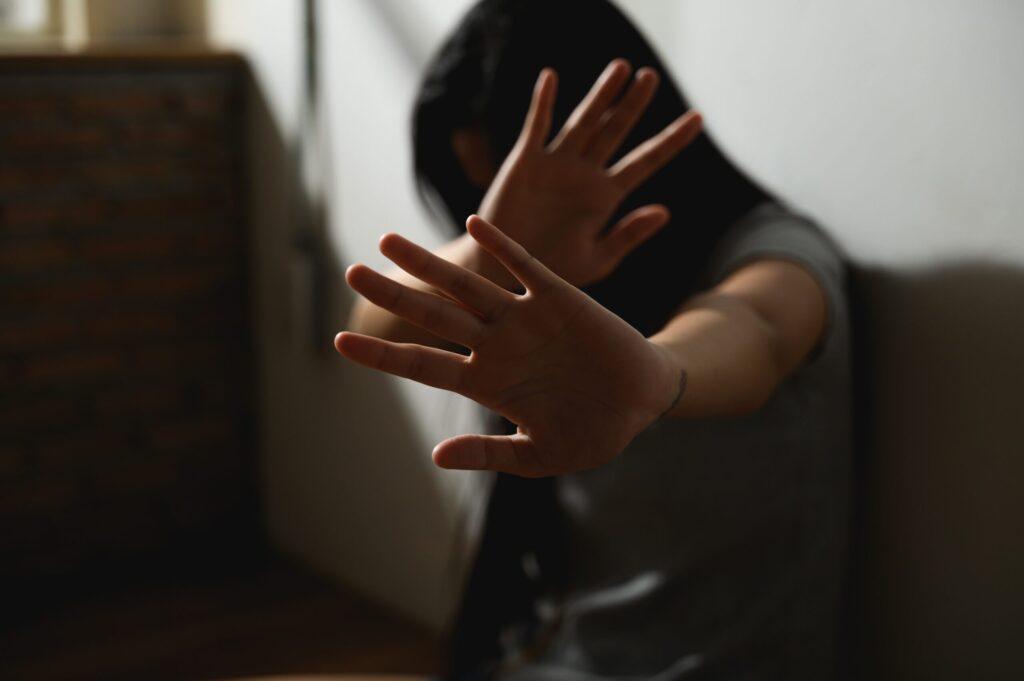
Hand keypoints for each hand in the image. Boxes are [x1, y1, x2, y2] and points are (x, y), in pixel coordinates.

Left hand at [336, 216, 685, 476]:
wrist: (641, 401)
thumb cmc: (592, 432)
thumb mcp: (538, 456)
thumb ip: (488, 453)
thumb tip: (438, 457)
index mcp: (486, 381)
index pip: (422, 365)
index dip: (382, 354)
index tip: (339, 341)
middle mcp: (495, 344)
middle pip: (432, 315)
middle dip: (393, 293)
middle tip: (350, 272)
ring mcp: (524, 317)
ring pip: (466, 285)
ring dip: (429, 264)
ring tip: (389, 240)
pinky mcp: (558, 296)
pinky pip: (524, 265)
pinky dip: (502, 246)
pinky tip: (474, 223)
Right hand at [476, 59, 702, 287]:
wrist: (505, 272)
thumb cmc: (552, 270)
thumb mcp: (597, 259)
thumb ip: (628, 235)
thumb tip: (664, 211)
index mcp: (607, 195)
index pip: (646, 159)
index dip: (672, 139)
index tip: (698, 117)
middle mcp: (585, 173)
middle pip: (616, 130)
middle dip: (633, 104)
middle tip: (651, 76)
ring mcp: (556, 164)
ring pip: (583, 121)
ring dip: (600, 96)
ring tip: (620, 68)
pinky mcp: (526, 162)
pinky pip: (537, 127)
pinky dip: (543, 103)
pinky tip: (551, 77)